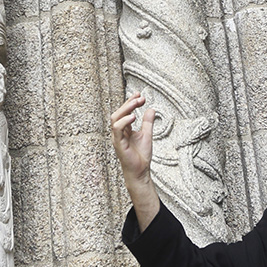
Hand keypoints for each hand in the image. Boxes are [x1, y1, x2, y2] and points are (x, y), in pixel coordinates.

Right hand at [109, 92, 160, 230]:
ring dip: (125, 109)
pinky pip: (117, 129)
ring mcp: (117, 137)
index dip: (131, 102)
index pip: (125, 112)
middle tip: (140, 98)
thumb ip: (148, 122)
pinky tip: (133, 117)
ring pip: (115, 118)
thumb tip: (151, 109)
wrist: (140, 171)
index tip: (140, 95)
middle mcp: (119, 132)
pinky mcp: (118, 144)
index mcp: (124, 129)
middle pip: (118, 112)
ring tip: (137, 103)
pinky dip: (124, 121)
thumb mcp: (147, 135)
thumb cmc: (141, 155)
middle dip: (129, 103)